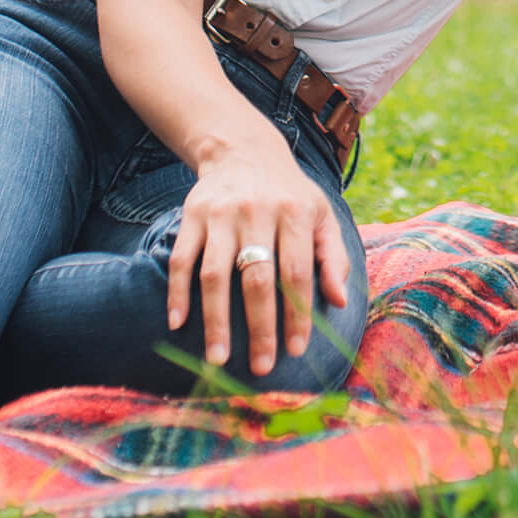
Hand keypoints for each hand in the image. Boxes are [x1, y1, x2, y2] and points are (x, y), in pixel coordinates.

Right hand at [166, 123, 350, 374]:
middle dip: (260, 327)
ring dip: (215, 320)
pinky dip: (176, 292)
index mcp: (295, 214)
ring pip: (215, 275)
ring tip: (217, 359)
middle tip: (261, 367)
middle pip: (257, 279)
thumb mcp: (322, 214)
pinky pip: (181, 259)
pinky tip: (177, 323)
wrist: (244, 149)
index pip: (297, 273)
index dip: (297, 314)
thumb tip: (341, 302)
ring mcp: (221, 215)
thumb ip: (334, 256)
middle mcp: (258, 213)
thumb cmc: (290, 193)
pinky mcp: (192, 216)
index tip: (295, 351)